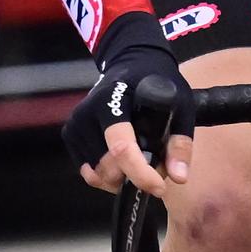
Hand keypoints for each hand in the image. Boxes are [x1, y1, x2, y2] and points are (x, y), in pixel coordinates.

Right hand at [62, 31, 194, 196]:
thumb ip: (180, 142)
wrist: (132, 63)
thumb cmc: (159, 84)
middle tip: (156, 167)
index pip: (122, 146)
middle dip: (134, 176)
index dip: (140, 172)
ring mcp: (75, 124)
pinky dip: (106, 176)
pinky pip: (87, 171)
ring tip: (141, 162)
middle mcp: (88, 112)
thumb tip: (179, 177)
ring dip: (121, 179)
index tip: (159, 188)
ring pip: (96, 173)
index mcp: (115, 99)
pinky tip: (123, 162)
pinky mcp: (70, 134)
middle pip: (108, 165)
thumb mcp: (180, 105)